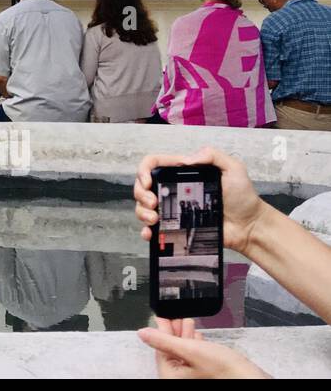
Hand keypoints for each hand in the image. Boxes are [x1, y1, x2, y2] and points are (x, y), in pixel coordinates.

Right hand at [133, 147, 266, 256]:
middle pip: (142, 186)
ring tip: (154, 219)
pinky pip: (153, 229)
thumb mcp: (233, 168)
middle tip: (153, 203)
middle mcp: (173, 190)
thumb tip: (185, 160)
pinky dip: (146, 231)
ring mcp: (173, 210)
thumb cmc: (243, 197)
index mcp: (182, 173)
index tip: (148, 182)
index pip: (154, 164)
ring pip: (143, 207)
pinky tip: (149, 234)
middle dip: (140, 193)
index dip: (143, 170)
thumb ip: (212, 155)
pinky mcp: (176, 228)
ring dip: (141, 212)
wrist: (250, 226)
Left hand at [139, 318, 268, 378]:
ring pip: (184, 353)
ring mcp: (193, 378)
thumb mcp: (191, 350)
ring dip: (184, 335)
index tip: (162, 316)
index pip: (160, 350)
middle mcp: (180, 380)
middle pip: (171, 351)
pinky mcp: (206, 375)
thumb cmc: (226, 371)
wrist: (253, 380)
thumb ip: (165, 341)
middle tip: (173, 315)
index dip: (162, 331)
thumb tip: (143, 334)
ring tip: (186, 321)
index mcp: (171, 377)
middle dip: (174, 331)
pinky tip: (197, 336)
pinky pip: (194, 358)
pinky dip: (194, 344)